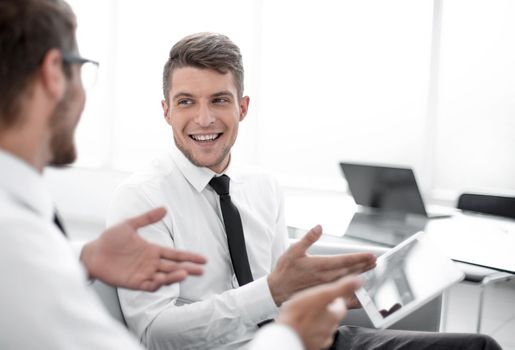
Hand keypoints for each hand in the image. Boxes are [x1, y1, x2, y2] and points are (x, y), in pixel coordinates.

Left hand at [80, 207, 205, 290]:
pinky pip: (149, 285)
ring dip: (175, 276)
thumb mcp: (129, 225)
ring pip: (164, 276)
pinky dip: (157, 284)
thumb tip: (164, 208)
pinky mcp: (134, 282)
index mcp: (152, 250)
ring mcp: (143, 273)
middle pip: (174, 266)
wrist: (92, 253)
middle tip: (201, 270)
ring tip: (185, 273)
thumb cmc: (109, 239)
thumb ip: (147, 218)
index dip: (189, 256)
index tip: (203, 258)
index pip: (175, 254)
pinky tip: (163, 280)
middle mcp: (151, 263)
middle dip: (188, 268)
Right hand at [268, 225, 375, 304]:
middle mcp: (325, 277)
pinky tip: (360, 289)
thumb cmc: (285, 271)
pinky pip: (342, 295)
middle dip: (364, 265)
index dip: (359, 257)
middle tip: (375, 261)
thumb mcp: (294, 250)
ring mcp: (326, 287)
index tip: (371, 255)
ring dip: (361, 274)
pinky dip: (353, 292)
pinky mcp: (323, 295)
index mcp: (320, 265)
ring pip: (348, 280)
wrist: (277, 290)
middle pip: (350, 270)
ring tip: (370, 269)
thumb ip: (308, 238)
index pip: (344, 260)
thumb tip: (319, 227)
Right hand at [277, 275, 362, 349]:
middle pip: (332, 316)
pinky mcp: (310, 345)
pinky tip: (301, 324)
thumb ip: (342, 287)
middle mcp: (330, 330)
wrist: (286, 336)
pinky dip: (309, 329)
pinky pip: (312, 335)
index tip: (329, 293)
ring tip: (307, 312)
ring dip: (317, 319)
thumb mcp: (322, 295)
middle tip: (316, 301)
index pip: (341, 305)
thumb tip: (359, 280)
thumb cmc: (299, 316)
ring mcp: (319, 339)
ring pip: (322, 326)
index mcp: (334, 316)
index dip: (335, 297)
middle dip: (326, 309)